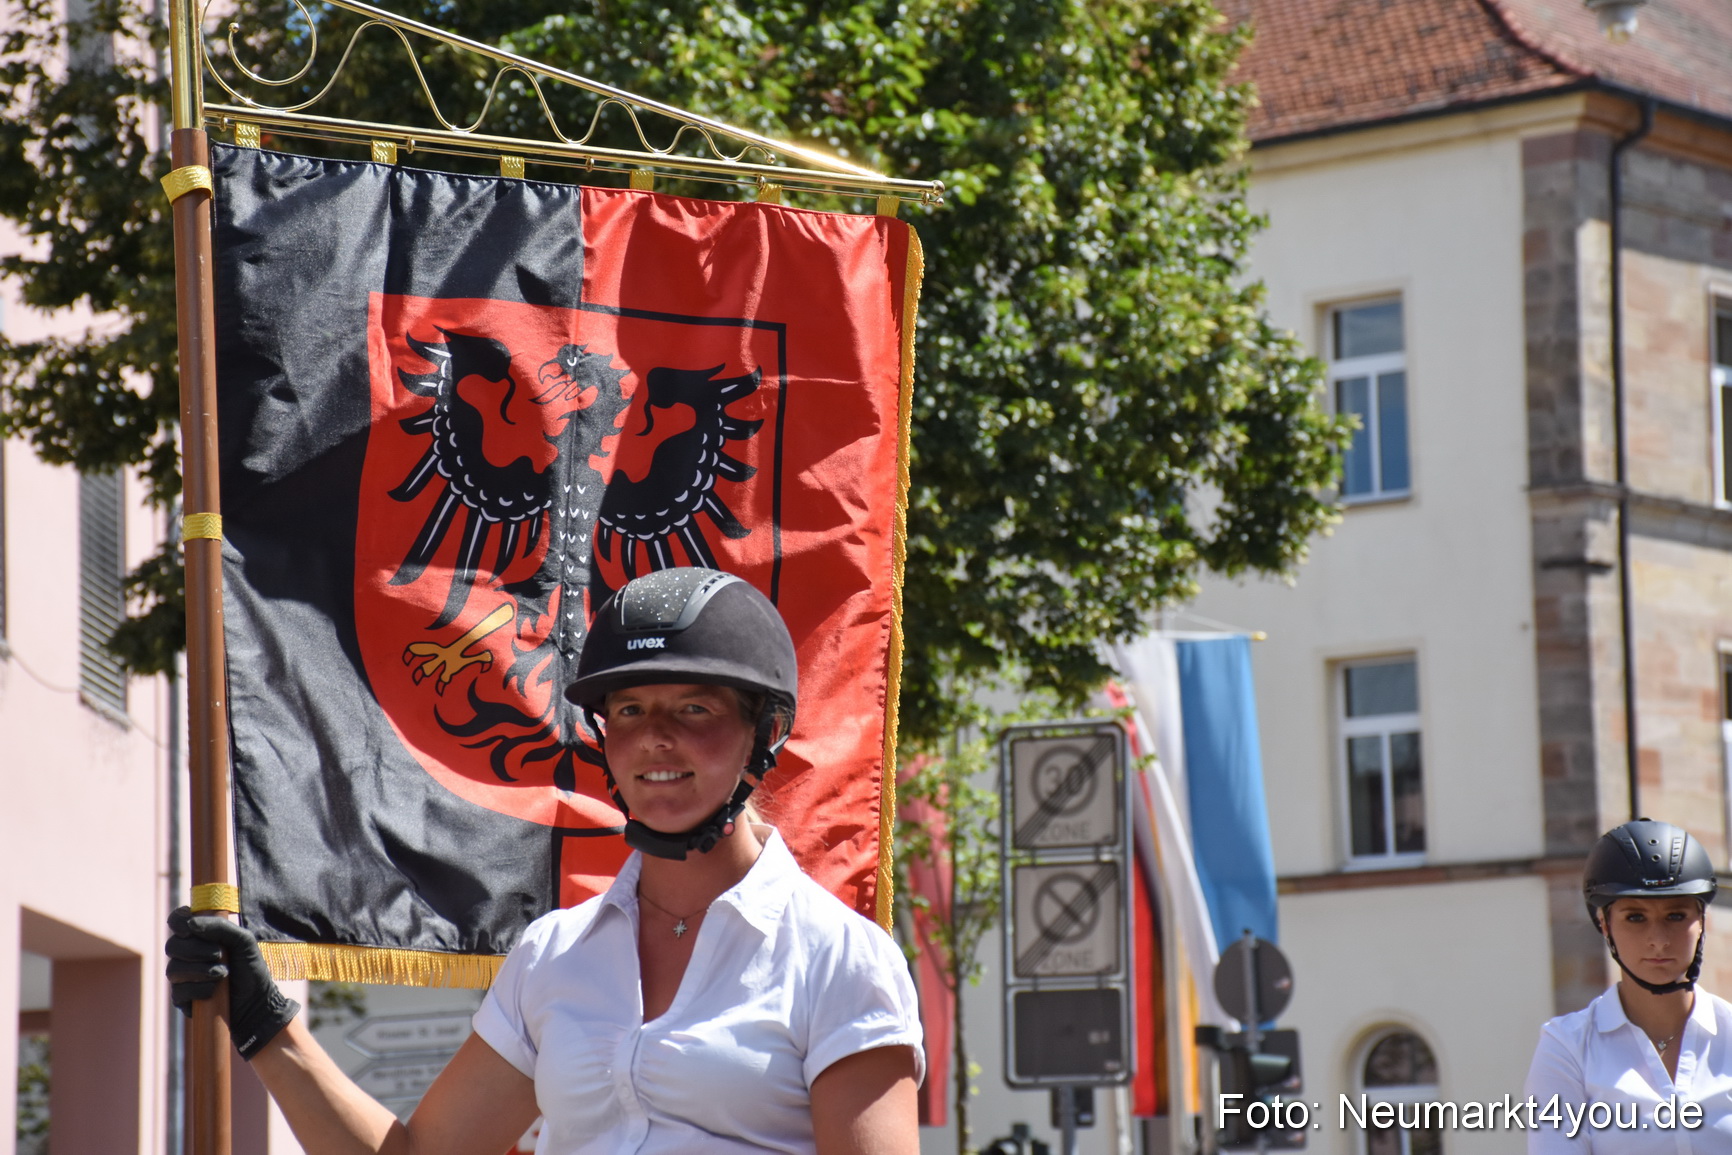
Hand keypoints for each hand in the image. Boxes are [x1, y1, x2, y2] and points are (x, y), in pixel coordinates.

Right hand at [165, 906, 300, 1060]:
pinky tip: (214, 990)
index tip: (190, 928)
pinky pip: (179, 991)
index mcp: (200, 936)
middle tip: (219, 954)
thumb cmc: (250, 968)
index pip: (177, 921)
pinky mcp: (182, 999)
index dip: (179, 921)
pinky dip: (199, 989)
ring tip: (223, 973)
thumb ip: (221, 927)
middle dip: (196, 950)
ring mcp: (182, 977)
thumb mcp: (243, 941)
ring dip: (201, 970)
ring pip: (173, 969)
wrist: (256, 1002)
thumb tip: (192, 923)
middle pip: (172, 946)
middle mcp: (187, 955)